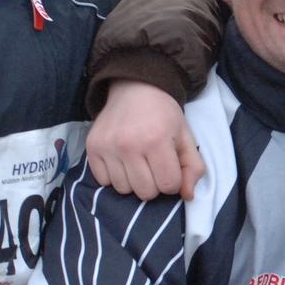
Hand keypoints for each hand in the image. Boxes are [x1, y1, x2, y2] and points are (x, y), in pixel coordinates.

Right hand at [87, 80, 203, 201]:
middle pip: (145, 192)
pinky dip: (114, 176)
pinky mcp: (91, 147)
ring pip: (123, 189)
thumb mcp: (186, 136)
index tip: (170, 166)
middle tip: (153, 164)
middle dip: (154, 184)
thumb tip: (187, 196)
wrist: (135, 88)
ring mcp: (107, 146)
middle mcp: (129, 145)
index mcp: (156, 140)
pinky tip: (121, 161)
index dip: (173, 180)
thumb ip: (192, 167)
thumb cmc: (163, 114)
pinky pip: (103, 181)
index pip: (168, 185)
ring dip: (133, 181)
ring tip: (137, 161)